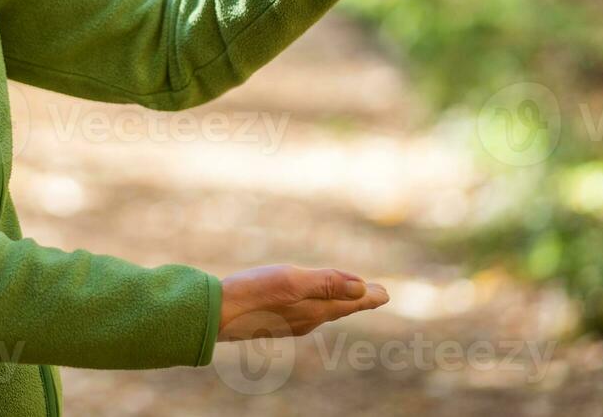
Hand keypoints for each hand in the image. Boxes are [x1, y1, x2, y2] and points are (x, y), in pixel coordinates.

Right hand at [218, 265, 389, 341]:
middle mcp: (306, 319)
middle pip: (339, 307)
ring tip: (350, 296)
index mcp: (315, 310)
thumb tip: (362, 288)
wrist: (217, 313)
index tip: (385, 293)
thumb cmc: (254, 293)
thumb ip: (327, 284)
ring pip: (322, 310)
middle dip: (357, 300)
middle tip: (376, 294)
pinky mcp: (274, 319)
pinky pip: (306, 311)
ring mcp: (289, 322)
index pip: (350, 302)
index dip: (368, 296)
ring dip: (339, 302)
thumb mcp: (293, 281)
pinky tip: (310, 303)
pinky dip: (319, 304)